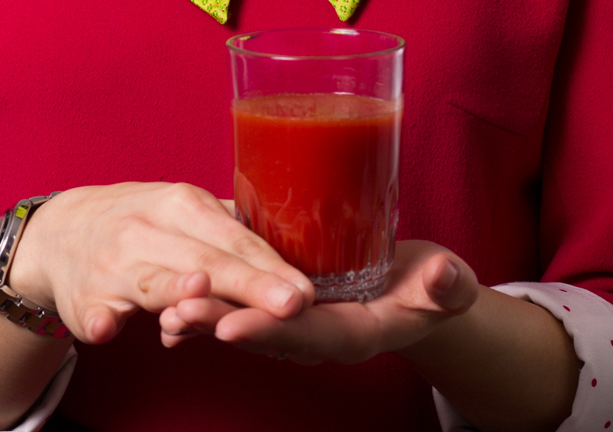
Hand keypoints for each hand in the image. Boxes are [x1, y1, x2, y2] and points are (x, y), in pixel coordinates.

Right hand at [7, 183, 315, 344]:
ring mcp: (111, 266)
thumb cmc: (139, 222)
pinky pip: (92, 312)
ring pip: (151, 283)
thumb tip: (298, 239)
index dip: (271, 265)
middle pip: (204, 261)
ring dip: (176, 291)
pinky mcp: (83, 300)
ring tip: (201, 299)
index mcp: (180, 204)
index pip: (234, 238)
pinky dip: (100, 320)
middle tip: (291, 306)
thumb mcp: (184, 208)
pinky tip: (108, 329)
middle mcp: (146, 230)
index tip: (306, 290)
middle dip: (248, 285)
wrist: (59, 233)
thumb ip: (233, 226)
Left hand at [159, 240, 477, 363]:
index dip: (270, 331)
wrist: (416, 294)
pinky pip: (240, 309)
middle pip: (264, 332)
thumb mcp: (446, 286)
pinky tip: (171, 303)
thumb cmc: (431, 289)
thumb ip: (446, 285)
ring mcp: (296, 324)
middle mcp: (317, 335)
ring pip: (245, 321)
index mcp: (353, 334)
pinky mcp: (281, 304)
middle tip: (180, 311)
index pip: (307, 336)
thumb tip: (444, 275)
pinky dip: (207, 307)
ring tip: (166, 305)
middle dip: (221, 322)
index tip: (234, 326)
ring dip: (205, 315)